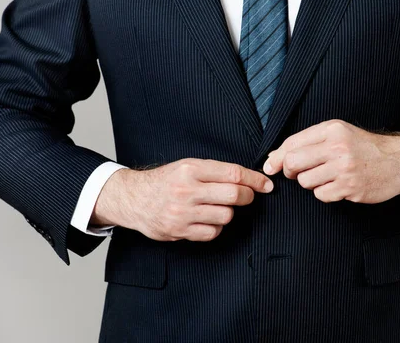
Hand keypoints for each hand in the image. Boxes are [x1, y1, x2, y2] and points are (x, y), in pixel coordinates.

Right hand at [91, 158, 273, 240]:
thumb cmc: (166, 181)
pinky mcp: (178, 230)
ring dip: (228, 212)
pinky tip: (207, 220)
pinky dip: (215, 228)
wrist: (133, 198)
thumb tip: (249, 179)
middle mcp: (186, 190)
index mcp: (190, 169)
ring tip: (218, 207)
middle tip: (249, 196)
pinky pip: (212, 233)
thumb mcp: (187, 166)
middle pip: (234, 195)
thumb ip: (215, 171)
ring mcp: (182, 212)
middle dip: (248, 196)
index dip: (254, 179)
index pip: (233, 173)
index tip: (266, 184)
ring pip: (226, 216)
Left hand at [262, 119, 399, 203]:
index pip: (293, 143)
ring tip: (325, 176)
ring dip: (310, 182)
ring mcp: (344, 169)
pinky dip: (324, 193)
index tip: (271, 166)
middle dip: (289, 171)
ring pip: (305, 181)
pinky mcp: (350, 188)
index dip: (278, 157)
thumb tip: (274, 157)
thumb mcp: (339, 133)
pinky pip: (321, 195)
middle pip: (294, 162)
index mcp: (332, 130)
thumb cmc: (364, 147)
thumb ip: (309, 141)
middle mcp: (337, 147)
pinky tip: (337, 185)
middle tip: (296, 173)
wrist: (398, 161)